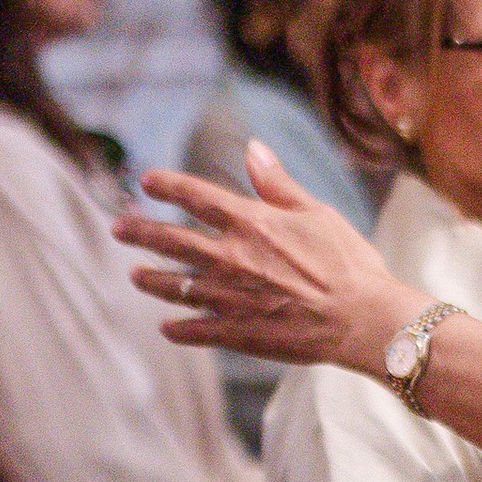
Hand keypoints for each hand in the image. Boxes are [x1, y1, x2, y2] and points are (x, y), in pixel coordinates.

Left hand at [119, 145, 409, 373]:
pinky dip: (179, 329)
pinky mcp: (239, 333)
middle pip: (171, 241)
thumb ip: (277, 184)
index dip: (167, 185)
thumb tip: (253, 149)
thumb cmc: (348, 263)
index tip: (146, 182)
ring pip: (176, 287)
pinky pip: (197, 330)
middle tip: (119, 228)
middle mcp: (231, 258)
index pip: (196, 196)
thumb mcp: (316, 212)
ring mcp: (230, 298)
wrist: (362, 320)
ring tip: (136, 276)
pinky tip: (167, 328)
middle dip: (140, 232)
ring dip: (151, 280)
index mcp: (251, 223)